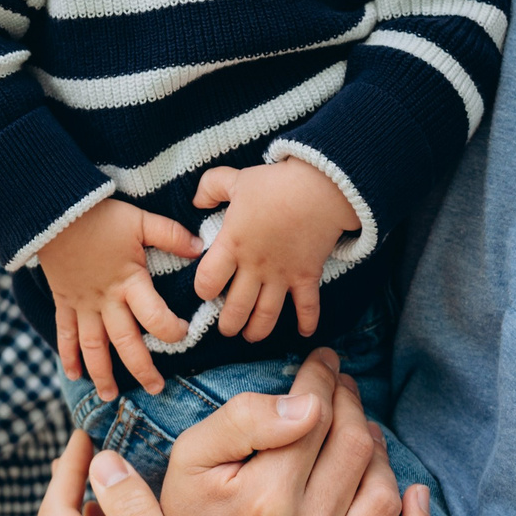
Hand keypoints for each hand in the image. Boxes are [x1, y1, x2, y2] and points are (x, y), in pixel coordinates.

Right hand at [38, 198, 201, 398]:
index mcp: (129, 282)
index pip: (154, 316)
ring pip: (92, 347)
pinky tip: (73, 374)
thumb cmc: (100, 215)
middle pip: (125, 343)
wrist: (53, 212)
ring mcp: (82, 305)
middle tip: (156, 389)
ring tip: (110, 396)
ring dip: (101, 374)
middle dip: (141, 368)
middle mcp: (106, 301)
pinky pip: (65, 334)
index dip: (171, 329)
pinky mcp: (64, 302)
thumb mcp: (140, 220)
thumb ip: (170, 235)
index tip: (183, 334)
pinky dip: (67, 356)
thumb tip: (201, 249)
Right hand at [159, 348, 428, 515]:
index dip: (323, 379)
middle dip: (351, 406)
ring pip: (384, 496)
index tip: (324, 363)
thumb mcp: (190, 458)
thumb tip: (309, 406)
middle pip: (356, 449)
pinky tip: (415, 496)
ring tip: (361, 435)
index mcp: (263, 500)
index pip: (317, 417)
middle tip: (342, 390)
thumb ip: (244, 420)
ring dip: (380, 455)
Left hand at [191, 160, 358, 344]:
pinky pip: (308, 306)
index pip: (208, 281)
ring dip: (257, 331)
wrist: (320, 187)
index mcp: (232, 244)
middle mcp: (254, 266)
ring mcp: (282, 275)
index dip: (203, 290)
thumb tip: (196, 201)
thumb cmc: (275, 183)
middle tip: (226, 329)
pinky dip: (307, 322)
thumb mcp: (235, 179)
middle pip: (235, 308)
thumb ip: (210, 188)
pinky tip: (304, 333)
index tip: (205, 291)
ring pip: (266, 315)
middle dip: (228, 324)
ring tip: (251, 337)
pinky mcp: (307, 276)